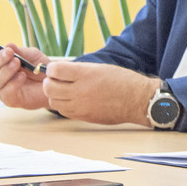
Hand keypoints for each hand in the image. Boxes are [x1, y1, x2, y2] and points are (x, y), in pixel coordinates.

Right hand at [0, 42, 49, 110]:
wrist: (54, 82)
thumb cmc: (39, 68)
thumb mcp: (33, 55)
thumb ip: (21, 51)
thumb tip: (8, 45)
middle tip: (10, 53)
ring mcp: (2, 89)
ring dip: (6, 70)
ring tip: (17, 63)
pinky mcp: (10, 99)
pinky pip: (6, 92)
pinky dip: (13, 83)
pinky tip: (22, 77)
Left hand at [41, 62, 159, 125]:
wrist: (137, 100)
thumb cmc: (124, 82)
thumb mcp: (101, 68)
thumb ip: (80, 70)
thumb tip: (61, 71)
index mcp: (86, 74)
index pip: (54, 70)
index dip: (52, 68)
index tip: (55, 69)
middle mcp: (81, 90)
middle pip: (49, 87)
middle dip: (50, 82)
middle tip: (57, 80)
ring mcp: (81, 106)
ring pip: (53, 101)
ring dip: (55, 95)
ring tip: (65, 91)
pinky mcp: (83, 117)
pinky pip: (63, 111)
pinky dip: (63, 105)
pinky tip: (73, 100)